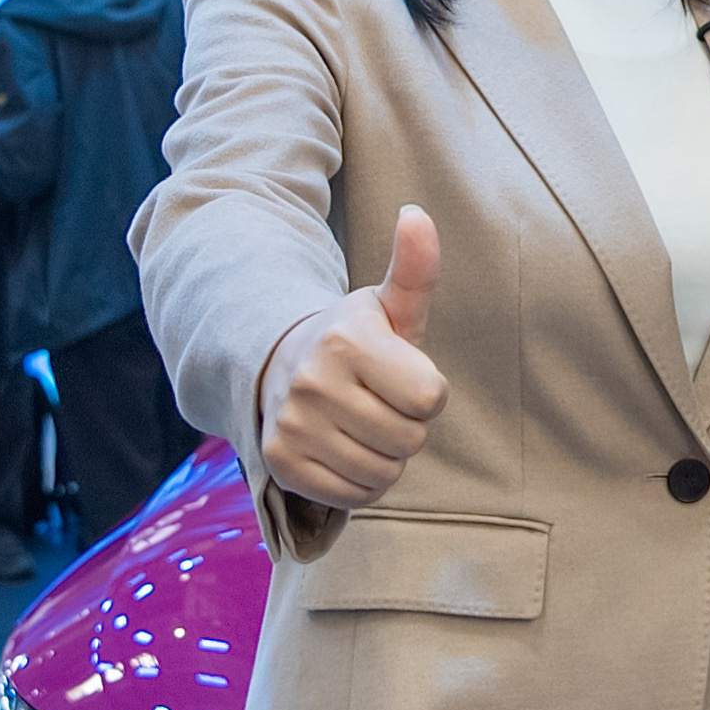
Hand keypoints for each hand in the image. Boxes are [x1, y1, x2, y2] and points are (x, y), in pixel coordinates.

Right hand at [260, 206, 447, 509]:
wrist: (282, 366)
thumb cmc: (356, 340)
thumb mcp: (389, 305)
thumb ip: (415, 267)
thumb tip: (416, 213)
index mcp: (347, 339)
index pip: (428, 398)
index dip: (426, 391)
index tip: (402, 375)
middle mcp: (312, 382)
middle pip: (409, 439)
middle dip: (406, 425)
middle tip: (379, 401)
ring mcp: (291, 425)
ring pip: (383, 473)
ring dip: (385, 456)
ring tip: (361, 423)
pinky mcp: (281, 463)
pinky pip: (353, 495)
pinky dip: (359, 481)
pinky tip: (344, 447)